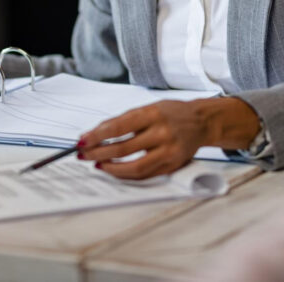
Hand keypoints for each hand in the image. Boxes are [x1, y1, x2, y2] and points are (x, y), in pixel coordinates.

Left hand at [78, 97, 261, 179]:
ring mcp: (168, 152)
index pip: (119, 127)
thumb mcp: (149, 108)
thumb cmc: (171, 113)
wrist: (201, 122)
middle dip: (99, 153)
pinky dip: (126, 174)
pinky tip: (114, 170)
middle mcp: (162, 133)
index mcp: (154, 114)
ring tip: (97, 163)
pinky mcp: (172, 166)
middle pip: (123, 148)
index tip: (82, 141)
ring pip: (134, 167)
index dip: (97, 135)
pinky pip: (144, 175)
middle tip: (83, 154)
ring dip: (111, 168)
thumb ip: (124, 120)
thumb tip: (96, 133)